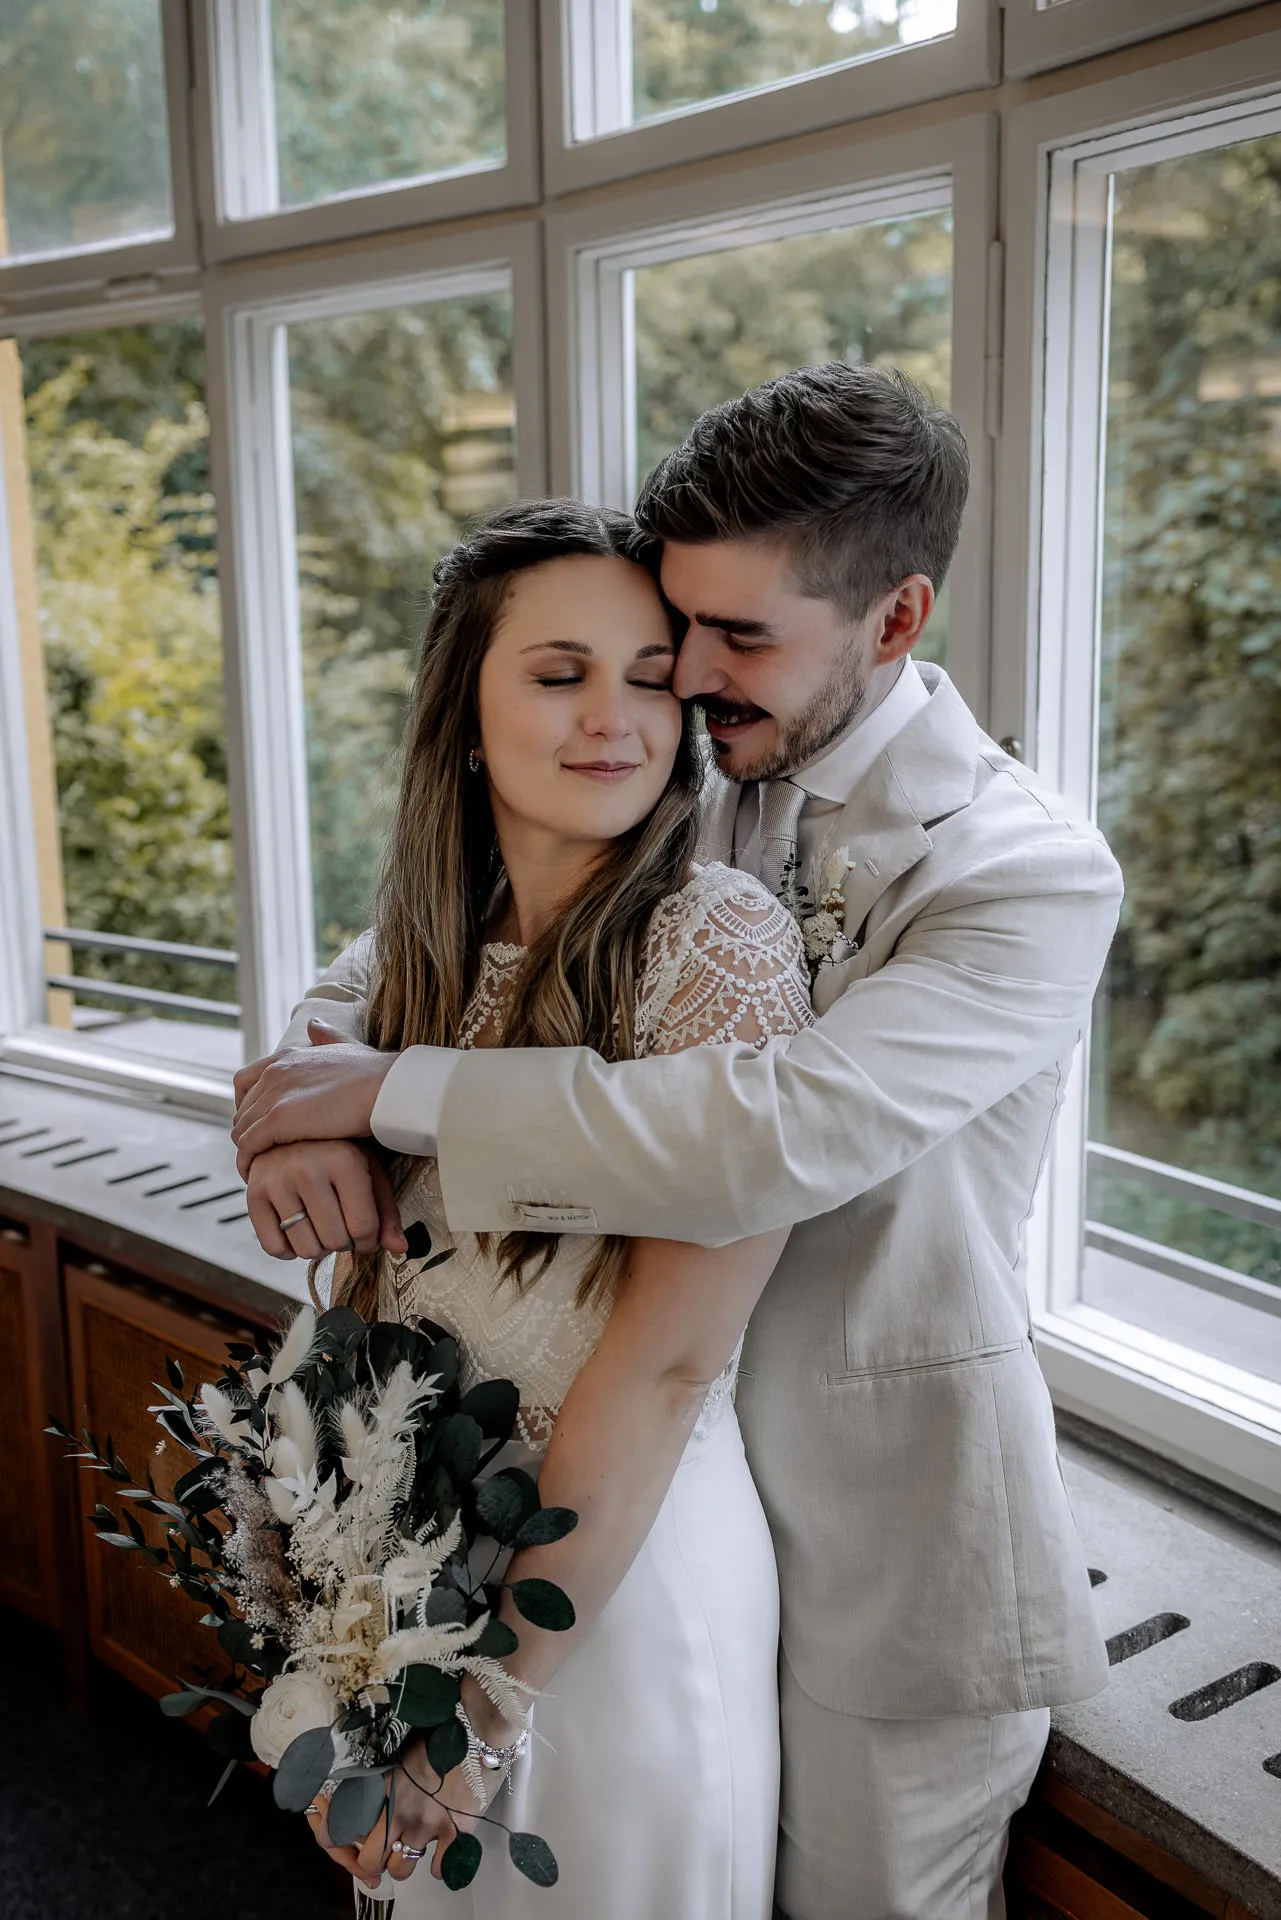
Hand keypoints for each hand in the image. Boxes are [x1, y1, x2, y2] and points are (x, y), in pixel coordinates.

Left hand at [232, 1020, 395, 1178]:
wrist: (389, 1087)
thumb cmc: (377, 1073)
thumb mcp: (347, 1046)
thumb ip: (327, 1038)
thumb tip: (314, 1025)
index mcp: (288, 1056)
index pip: (246, 1081)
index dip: (248, 1105)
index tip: (260, 1126)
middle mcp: (275, 1072)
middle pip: (242, 1108)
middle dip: (248, 1132)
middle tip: (261, 1155)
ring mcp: (274, 1095)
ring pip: (242, 1129)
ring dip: (247, 1151)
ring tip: (259, 1170)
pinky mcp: (277, 1120)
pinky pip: (248, 1145)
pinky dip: (248, 1161)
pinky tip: (258, 1176)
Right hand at [245, 1139, 406, 1260]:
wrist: (291, 1128)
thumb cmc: (338, 1151)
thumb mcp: (368, 1170)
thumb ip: (385, 1210)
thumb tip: (400, 1248)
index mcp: (343, 1160)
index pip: (363, 1227)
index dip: (369, 1241)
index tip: (366, 1235)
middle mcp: (307, 1169)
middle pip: (336, 1241)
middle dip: (345, 1243)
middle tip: (343, 1227)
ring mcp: (276, 1181)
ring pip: (306, 1249)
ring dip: (319, 1248)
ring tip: (322, 1227)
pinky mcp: (253, 1193)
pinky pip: (274, 1247)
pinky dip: (289, 1250)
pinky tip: (299, 1230)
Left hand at [305, 1742, 491, 1888]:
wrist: (477, 1729)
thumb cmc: (442, 1731)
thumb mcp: (401, 1752)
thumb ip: (384, 1780)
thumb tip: (372, 1798)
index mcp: (382, 1788)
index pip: (344, 1831)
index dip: (343, 1845)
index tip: (351, 1844)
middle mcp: (400, 1811)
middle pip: (370, 1861)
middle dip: (375, 1860)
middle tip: (385, 1850)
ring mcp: (427, 1824)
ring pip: (401, 1869)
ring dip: (405, 1861)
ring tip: (413, 1846)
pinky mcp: (455, 1832)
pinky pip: (440, 1870)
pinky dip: (440, 1864)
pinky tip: (443, 1848)